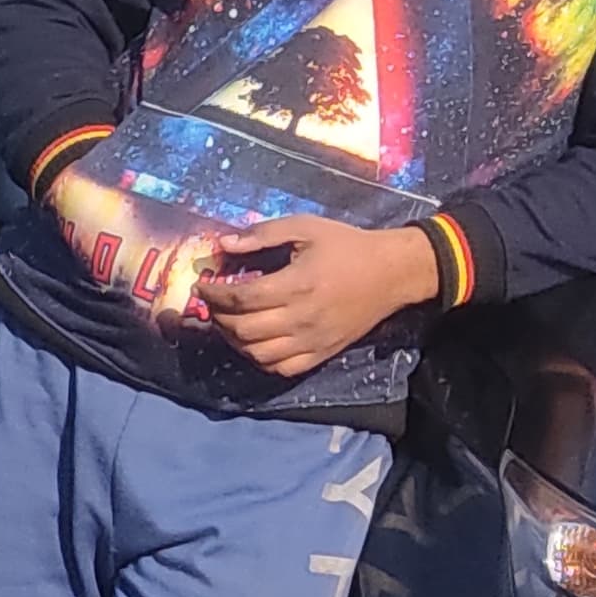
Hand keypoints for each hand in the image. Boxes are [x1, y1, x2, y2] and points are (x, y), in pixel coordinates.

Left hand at [199, 217, 442, 376]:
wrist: (392, 273)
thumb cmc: (347, 247)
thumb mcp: (306, 228)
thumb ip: (263, 235)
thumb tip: (224, 245)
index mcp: (296, 284)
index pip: (240, 298)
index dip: (213, 294)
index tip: (203, 285)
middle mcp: (301, 318)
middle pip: (243, 329)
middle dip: (218, 317)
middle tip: (213, 304)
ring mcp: (312, 340)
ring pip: (258, 354)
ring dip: (234, 341)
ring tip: (229, 323)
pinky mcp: (322, 353)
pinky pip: (281, 368)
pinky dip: (260, 360)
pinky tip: (255, 343)